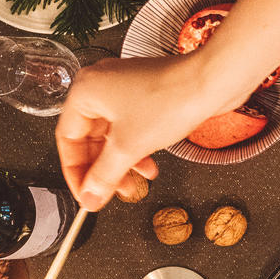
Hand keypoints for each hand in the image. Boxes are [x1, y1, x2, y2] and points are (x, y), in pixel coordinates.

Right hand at [55, 53, 244, 208]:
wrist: (212, 81)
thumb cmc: (170, 99)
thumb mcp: (128, 147)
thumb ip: (104, 176)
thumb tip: (90, 197)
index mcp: (86, 91)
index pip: (67, 139)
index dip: (75, 172)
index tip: (86, 194)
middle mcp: (101, 86)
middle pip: (90, 138)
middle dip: (102, 169)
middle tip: (109, 194)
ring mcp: (125, 89)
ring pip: (112, 136)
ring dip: (121, 163)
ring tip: (133, 186)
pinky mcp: (147, 95)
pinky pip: (131, 128)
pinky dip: (136, 149)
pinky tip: (149, 168)